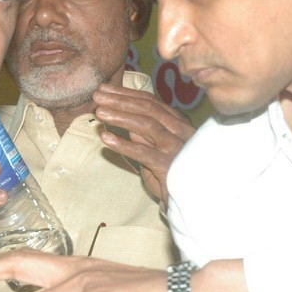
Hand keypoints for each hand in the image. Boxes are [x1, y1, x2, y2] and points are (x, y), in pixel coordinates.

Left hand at [93, 83, 194, 208]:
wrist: (194, 202)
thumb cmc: (174, 175)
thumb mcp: (157, 149)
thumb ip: (145, 135)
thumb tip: (124, 118)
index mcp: (178, 123)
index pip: (151, 102)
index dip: (126, 93)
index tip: (104, 88)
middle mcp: (180, 131)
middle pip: (148, 108)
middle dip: (120, 100)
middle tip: (97, 95)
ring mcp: (176, 148)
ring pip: (147, 125)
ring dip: (121, 116)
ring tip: (99, 112)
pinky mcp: (169, 167)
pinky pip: (144, 152)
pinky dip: (123, 144)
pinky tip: (105, 138)